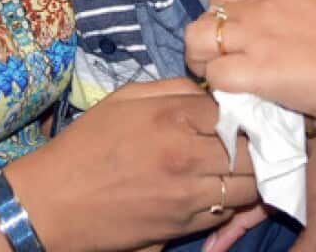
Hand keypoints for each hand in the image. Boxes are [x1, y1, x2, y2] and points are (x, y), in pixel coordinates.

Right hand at [10, 78, 259, 251]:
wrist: (54, 202)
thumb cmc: (86, 144)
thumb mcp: (124, 99)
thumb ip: (174, 89)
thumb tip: (211, 91)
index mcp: (174, 118)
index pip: (237, 111)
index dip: (247, 109)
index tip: (250, 108)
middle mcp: (188, 158)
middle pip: (253, 149)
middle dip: (261, 141)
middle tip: (261, 135)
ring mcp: (189, 196)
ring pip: (250, 185)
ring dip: (255, 173)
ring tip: (250, 161)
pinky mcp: (184, 226)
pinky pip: (228, 211)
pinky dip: (236, 199)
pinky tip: (229, 186)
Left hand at [185, 0, 315, 127]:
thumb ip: (290, 29)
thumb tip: (276, 57)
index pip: (228, 2)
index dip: (226, 28)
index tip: (237, 48)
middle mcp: (260, 4)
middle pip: (204, 18)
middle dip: (204, 44)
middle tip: (219, 67)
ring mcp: (255, 34)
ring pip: (196, 43)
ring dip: (204, 65)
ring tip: (223, 85)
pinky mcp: (255, 68)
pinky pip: (215, 78)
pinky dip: (221, 92)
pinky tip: (240, 101)